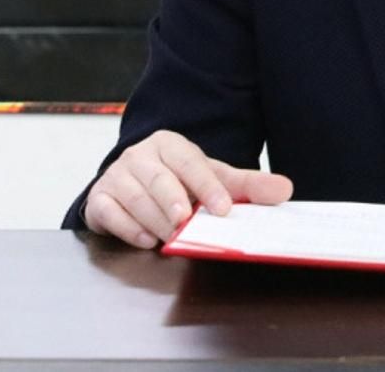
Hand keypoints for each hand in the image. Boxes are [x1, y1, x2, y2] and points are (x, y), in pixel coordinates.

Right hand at [84, 130, 292, 248]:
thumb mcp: (213, 180)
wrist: (132, 184)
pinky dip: (127, 228)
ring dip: (153, 219)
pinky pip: (109, 211)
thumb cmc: (178, 182)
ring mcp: (116, 176)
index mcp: (171, 145)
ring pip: (134, 196)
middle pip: (158, 178)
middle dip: (173, 202)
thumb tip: (285, 190)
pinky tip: (145, 239)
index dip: (207, 186)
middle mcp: (141, 156)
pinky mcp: (99, 198)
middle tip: (186, 224)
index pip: (191, 162)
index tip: (223, 209)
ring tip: (169, 236)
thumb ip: (247, 186)